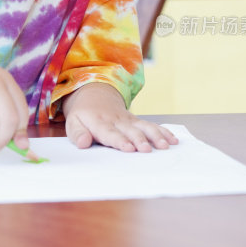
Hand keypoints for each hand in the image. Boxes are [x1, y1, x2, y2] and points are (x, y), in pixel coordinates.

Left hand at [62, 83, 177, 152]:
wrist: (95, 96)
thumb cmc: (83, 115)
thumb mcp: (73, 122)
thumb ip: (77, 133)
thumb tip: (83, 143)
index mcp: (99, 122)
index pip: (110, 133)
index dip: (120, 141)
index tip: (129, 148)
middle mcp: (117, 121)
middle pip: (130, 131)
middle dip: (140, 140)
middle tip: (147, 150)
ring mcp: (129, 120)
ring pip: (144, 127)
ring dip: (155, 136)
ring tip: (165, 146)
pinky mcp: (137, 121)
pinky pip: (151, 126)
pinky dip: (163, 132)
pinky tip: (173, 140)